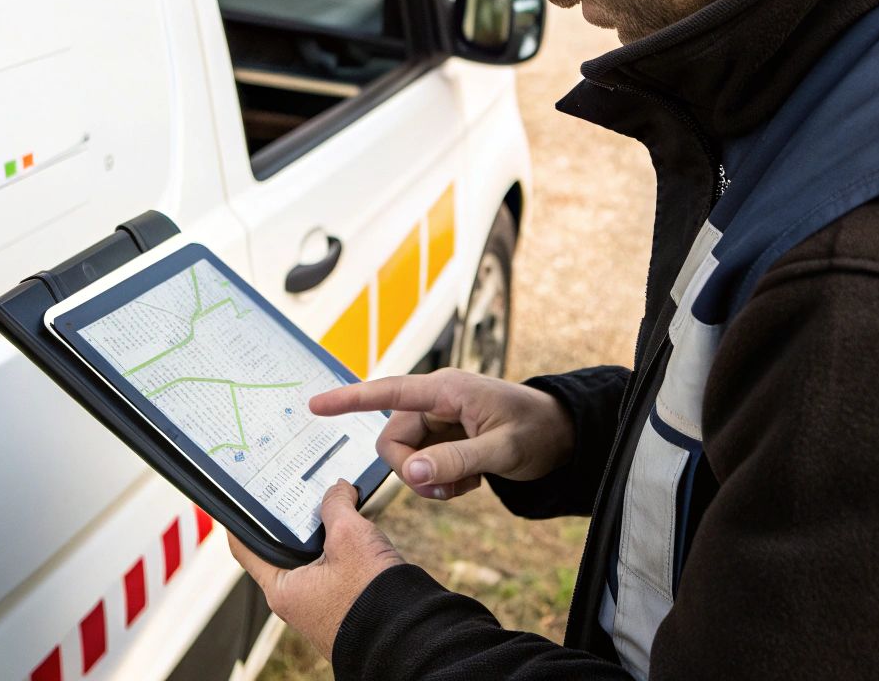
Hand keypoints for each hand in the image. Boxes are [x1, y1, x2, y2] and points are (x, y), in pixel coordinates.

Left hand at [227, 481, 402, 659]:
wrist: (407, 634)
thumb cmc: (371, 597)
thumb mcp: (350, 536)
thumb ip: (336, 505)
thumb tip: (338, 489)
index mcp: (281, 588)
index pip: (245, 547)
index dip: (239, 519)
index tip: (239, 497)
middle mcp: (294, 598)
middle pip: (281, 548)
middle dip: (292, 518)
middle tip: (297, 488)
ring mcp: (317, 603)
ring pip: (310, 557)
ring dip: (321, 531)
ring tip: (332, 503)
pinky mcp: (340, 604)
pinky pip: (331, 568)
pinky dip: (338, 547)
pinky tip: (354, 528)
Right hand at [309, 367, 572, 500]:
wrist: (563, 436)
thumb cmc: (538, 431)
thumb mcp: (502, 451)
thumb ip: (456, 461)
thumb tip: (414, 473)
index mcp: (447, 390)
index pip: (389, 391)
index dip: (350, 399)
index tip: (315, 405)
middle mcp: (437, 401)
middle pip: (394, 440)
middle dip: (412, 471)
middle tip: (447, 488)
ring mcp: (441, 421)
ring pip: (407, 457)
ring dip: (429, 480)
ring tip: (467, 483)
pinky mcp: (446, 439)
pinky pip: (424, 465)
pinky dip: (440, 481)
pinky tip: (471, 480)